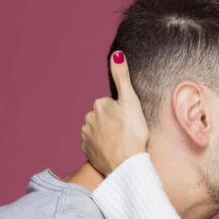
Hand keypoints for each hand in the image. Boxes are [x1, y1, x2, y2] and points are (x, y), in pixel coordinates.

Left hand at [81, 51, 148, 175]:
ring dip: (109, 134)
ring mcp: (86, 135)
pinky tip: (114, 151)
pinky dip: (104, 146)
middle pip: (105, 116)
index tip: (131, 121)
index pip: (113, 103)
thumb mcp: (131, 101)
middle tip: (128, 132)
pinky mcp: (87, 151)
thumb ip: (122, 77)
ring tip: (122, 142)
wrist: (125, 165)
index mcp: (99, 104)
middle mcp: (88, 118)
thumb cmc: (132, 133)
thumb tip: (116, 54)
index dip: (124, 111)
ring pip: (100, 130)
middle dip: (115, 121)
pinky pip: (96, 145)